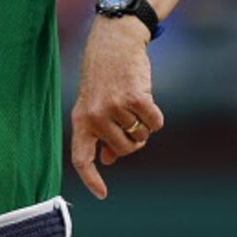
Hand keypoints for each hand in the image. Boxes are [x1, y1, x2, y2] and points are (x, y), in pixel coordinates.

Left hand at [70, 18, 163, 198]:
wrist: (115, 42)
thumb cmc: (104, 76)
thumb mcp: (93, 104)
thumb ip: (99, 133)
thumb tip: (108, 160)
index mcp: (81, 121)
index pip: (82, 158)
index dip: (91, 178)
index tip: (102, 194)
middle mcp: (95, 117)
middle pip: (124, 150)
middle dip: (133, 140)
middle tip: (131, 120)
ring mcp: (114, 108)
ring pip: (141, 137)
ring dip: (144, 126)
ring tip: (134, 103)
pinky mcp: (135, 99)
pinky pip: (154, 124)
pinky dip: (156, 117)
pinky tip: (148, 99)